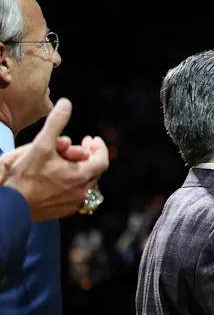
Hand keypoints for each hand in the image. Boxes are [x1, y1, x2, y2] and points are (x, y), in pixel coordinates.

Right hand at [1, 99, 109, 221]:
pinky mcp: (63, 211)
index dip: (99, 148)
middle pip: (94, 171)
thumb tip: (66, 104)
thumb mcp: (41, 145)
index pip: (102, 160)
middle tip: (82, 146)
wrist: (10, 205)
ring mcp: (73, 203)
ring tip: (69, 159)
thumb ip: (56, 123)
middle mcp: (82, 192)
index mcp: (81, 176)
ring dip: (80, 169)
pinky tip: (60, 176)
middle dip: (89, 156)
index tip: (92, 139)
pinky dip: (72, 183)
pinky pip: (75, 195)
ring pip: (84, 183)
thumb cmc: (25, 176)